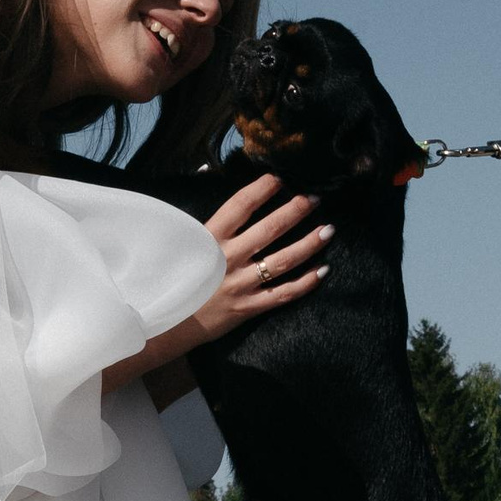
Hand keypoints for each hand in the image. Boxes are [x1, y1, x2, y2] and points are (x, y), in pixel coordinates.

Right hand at [190, 173, 330, 341]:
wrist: (172, 322)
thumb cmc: (181, 278)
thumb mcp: (187, 246)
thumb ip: (210, 226)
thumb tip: (229, 193)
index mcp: (209, 239)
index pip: (240, 205)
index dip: (262, 189)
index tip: (279, 178)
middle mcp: (227, 259)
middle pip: (269, 229)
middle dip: (295, 210)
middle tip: (314, 199)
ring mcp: (240, 284)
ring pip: (283, 261)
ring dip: (309, 244)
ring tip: (328, 230)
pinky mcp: (249, 307)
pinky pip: (284, 293)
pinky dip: (307, 282)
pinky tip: (323, 269)